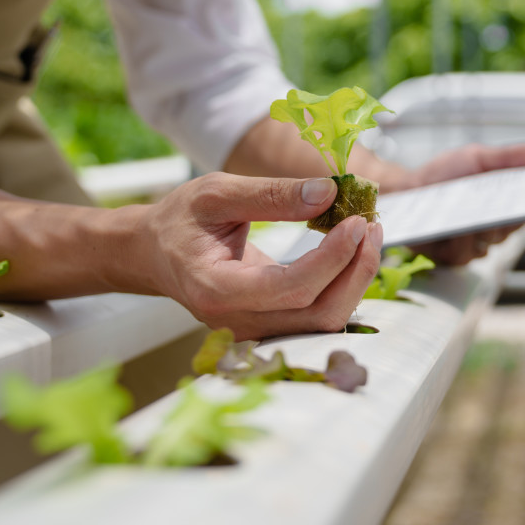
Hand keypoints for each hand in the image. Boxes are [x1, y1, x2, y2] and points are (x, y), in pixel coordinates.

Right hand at [137, 173, 381, 339]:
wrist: (153, 255)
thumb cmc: (179, 222)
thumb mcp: (215, 193)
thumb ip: (271, 194)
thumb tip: (328, 193)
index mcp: (217, 290)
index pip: (291, 288)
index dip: (332, 259)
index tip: (357, 222)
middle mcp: (239, 322)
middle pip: (318, 313)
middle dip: (355, 270)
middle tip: (371, 224)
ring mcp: (257, 331)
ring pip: (325, 320)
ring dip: (356, 278)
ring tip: (368, 232)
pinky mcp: (273, 327)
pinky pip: (320, 315)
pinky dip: (344, 283)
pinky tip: (353, 250)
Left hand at [407, 142, 524, 264]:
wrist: (404, 189)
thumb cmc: (444, 173)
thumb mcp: (477, 158)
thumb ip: (508, 157)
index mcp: (502, 207)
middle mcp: (491, 231)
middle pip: (511, 228)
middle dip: (512, 216)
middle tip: (515, 203)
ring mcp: (472, 247)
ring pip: (490, 242)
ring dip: (486, 227)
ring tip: (481, 212)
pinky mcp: (450, 257)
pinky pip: (465, 253)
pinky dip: (463, 239)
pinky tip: (458, 226)